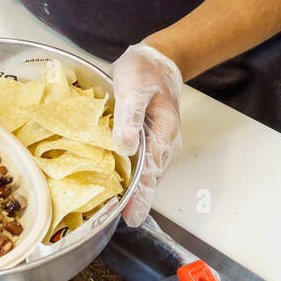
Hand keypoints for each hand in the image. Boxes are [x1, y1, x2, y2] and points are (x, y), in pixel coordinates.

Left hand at [112, 41, 182, 227]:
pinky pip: (142, 164)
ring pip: (147, 174)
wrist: (156, 60)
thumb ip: (130, 116)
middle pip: (151, 179)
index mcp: (164, 134)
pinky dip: (132, 177)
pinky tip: (118, 186)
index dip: (141, 196)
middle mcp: (165, 145)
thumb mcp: (134, 87)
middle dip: (136, 200)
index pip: (152, 172)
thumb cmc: (144, 72)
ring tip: (114, 210)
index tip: (131, 217)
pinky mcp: (150, 141)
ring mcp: (159, 144)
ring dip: (133, 191)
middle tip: (117, 219)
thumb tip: (125, 147)